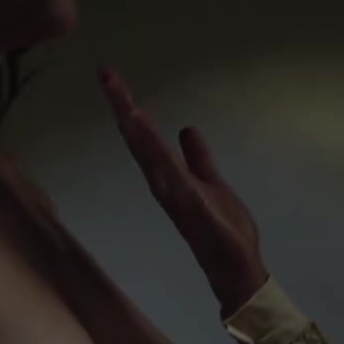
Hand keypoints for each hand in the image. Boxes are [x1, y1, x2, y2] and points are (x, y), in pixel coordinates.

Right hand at [98, 68, 268, 313]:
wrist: (237, 269)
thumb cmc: (224, 231)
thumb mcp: (213, 184)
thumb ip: (199, 159)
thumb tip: (186, 130)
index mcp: (170, 177)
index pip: (145, 137)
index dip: (128, 107)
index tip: (111, 78)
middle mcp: (166, 184)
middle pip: (139, 141)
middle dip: (123, 108)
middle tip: (105, 74)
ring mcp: (177, 197)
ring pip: (151, 158)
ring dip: (138, 132)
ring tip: (126, 102)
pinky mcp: (193, 209)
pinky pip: (173, 180)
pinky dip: (162, 160)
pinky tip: (155, 145)